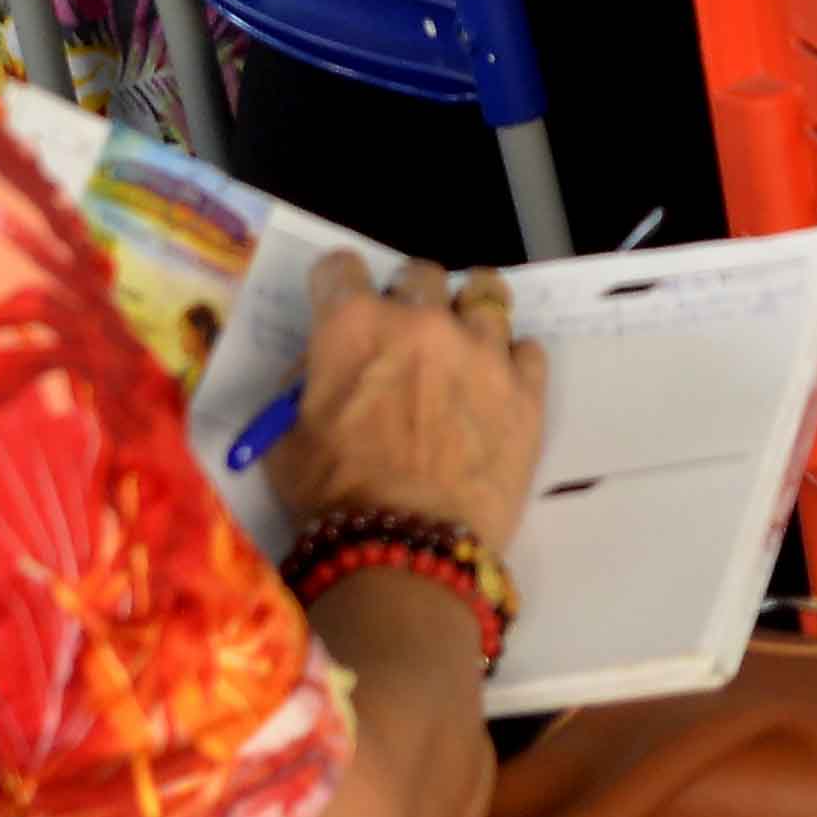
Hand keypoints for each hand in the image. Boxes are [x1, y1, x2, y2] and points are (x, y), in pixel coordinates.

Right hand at [263, 260, 543, 548]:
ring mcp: (481, 353)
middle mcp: (420, 322)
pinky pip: (529, 350)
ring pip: (487, 295)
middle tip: (405, 335)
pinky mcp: (525, 393)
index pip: (341, 266)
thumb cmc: (334, 496)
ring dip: (470, 314)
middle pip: (420, 274)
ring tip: (465, 343)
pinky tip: (497, 386)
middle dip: (408, 296)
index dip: (337, 285)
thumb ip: (302, 386)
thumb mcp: (287, 436)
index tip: (341, 305)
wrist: (407, 550)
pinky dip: (512, 362)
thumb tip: (320, 370)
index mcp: (353, 326)